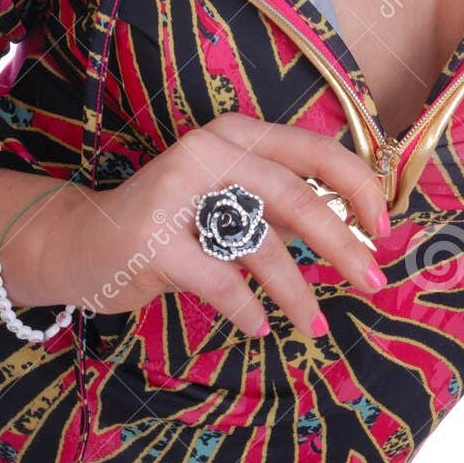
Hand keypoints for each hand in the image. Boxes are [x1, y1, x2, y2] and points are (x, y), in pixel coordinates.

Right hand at [48, 113, 389, 338]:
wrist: (79, 241)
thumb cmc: (170, 223)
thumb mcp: (227, 198)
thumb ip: (280, 203)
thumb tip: (357, 228)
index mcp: (235, 135)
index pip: (314, 149)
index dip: (358, 187)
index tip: (384, 227)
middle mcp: (207, 151)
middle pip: (294, 196)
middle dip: (341, 244)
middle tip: (373, 281)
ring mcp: (176, 193)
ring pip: (260, 244)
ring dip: (295, 293)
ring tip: (314, 325)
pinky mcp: (152, 239)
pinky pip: (220, 281)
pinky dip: (246, 310)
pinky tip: (258, 327)